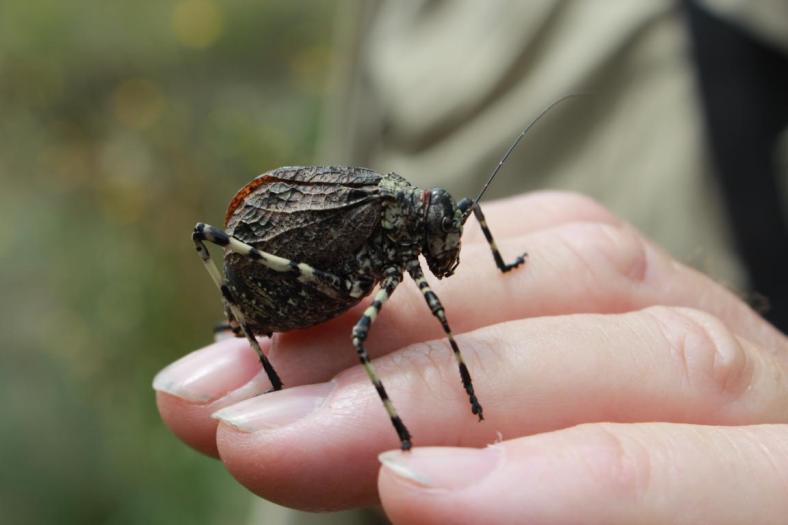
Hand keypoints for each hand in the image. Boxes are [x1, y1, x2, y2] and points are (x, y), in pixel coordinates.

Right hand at [154, 192, 787, 522]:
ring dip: (407, 309)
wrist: (643, 496)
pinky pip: (558, 237)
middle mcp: (776, 393)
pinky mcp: (639, 283)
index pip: (728, 473)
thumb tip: (411, 477)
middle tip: (264, 423)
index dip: (567, 481)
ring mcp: (714, 320)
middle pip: (650, 345)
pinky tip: (343, 289)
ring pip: (595, 263)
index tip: (404, 488)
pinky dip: (441, 263)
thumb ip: (517, 507)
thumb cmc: (592, 515)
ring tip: (268, 355)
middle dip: (434, 383)